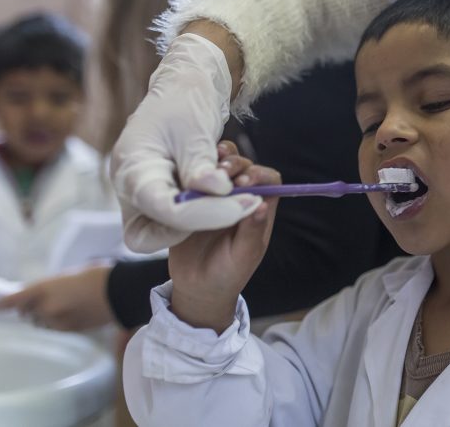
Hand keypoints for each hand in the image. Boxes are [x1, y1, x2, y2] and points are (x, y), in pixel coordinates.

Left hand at [0, 266, 113, 330]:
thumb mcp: (68, 275)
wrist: (122, 292)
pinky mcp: (71, 330)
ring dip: (43, 316)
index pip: (13, 301)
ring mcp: (58, 322)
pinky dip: (57, 321)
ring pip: (41, 322)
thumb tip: (39, 294)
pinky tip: (71, 312)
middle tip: (40, 300)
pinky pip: (56, 327)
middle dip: (30, 308)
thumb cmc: (97, 275)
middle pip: (27, 313)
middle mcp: (46, 309)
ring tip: (60, 306)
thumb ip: (50, 287)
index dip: (4, 303)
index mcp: (44, 290)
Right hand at [110, 33, 260, 252]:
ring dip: (207, 215)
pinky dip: (206, 208)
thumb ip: (201, 166)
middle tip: (239, 203)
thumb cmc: (183, 103)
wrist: (183, 88)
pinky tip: (226, 186)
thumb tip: (216, 192)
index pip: (162, 207)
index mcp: (132, 168)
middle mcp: (131, 188)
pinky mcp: (162, 196)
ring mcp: (144, 195)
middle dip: (200, 221)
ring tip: (235, 188)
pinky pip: (181, 218)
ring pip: (169, 229)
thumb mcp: (194, 131)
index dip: (202, 214)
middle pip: (156, 230)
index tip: (239, 206)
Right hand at [168, 141, 278, 332]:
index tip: (244, 182)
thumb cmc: (228, 275)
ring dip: (212, 161)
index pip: (268, 180)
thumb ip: (252, 231)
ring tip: (202, 170)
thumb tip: (262, 205)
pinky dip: (188, 171)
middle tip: (221, 173)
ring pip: (217, 166)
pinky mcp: (191, 198)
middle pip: (242, 166)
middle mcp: (239, 197)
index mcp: (258, 208)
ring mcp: (214, 195)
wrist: (195, 288)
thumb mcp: (243, 256)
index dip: (259, 175)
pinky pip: (192, 178)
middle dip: (234, 164)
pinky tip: (181, 175)